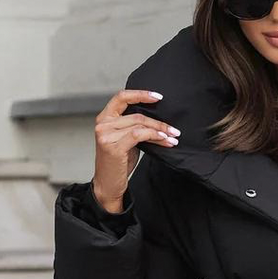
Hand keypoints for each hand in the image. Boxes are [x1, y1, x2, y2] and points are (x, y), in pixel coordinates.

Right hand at [92, 88, 180, 211]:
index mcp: (104, 118)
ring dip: (160, 131)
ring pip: (139, 124)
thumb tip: (158, 120)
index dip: (140, 94)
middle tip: (174, 130)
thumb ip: (134, 127)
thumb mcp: (126, 140)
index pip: (121, 97)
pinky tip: (164, 141)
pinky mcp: (113, 147)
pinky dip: (154, 136)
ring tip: (173, 137)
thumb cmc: (118, 163)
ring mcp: (106, 135)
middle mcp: (103, 124)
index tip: (158, 97)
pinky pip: (138, 135)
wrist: (108, 185)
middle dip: (159, 122)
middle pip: (136, 115)